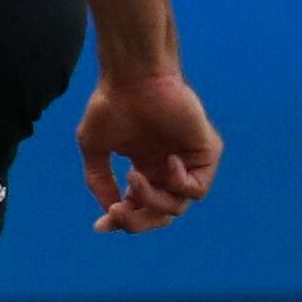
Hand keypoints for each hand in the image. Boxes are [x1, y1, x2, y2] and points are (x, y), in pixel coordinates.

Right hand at [77, 67, 219, 232]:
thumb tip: (109, 210)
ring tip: (134, 176)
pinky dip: (178, 183)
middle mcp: (168, 168)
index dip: (122, 220)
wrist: (133, 77)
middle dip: (137, 220)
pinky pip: (197, 189)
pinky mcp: (206, 153)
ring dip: (152, 200)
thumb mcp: (95, 148)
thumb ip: (99, 181)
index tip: (101, 224)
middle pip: (160, 214)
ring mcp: (188, 162)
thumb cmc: (112, 103)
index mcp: (146, 168)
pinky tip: (166, 162)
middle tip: (118, 212)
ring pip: (177, 207)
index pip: (140, 207)